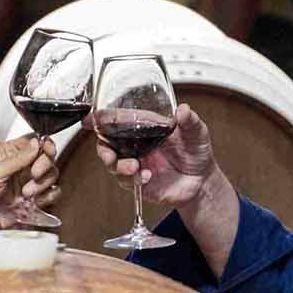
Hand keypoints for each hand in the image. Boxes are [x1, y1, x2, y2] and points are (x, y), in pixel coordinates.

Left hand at [0, 135, 59, 242]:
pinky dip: (48, 197)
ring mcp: (28, 183)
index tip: (47, 151)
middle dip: (44, 166)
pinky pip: (52, 194)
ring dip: (42, 184)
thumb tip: (36, 144)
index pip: (35, 142)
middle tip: (34, 174)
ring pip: (51, 175)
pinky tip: (34, 201)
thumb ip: (17, 158)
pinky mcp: (33, 200)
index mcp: (10, 154)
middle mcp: (22, 167)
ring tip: (26, 192)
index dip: (45, 145)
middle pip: (47, 157)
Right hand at [91, 102, 221, 206]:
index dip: (101, 119)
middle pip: (107, 144)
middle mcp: (136, 145)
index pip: (118, 120)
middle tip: (109, 153)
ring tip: (134, 167)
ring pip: (113, 164)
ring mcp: (136, 164)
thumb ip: (190, 121)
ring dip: (119, 166)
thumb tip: (184, 110)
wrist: (202, 181)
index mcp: (145, 127)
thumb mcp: (197, 132)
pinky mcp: (139, 182)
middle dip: (103, 148)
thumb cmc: (196, 152)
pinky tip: (147, 176)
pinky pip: (127, 182)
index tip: (90, 120)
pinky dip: (134, 179)